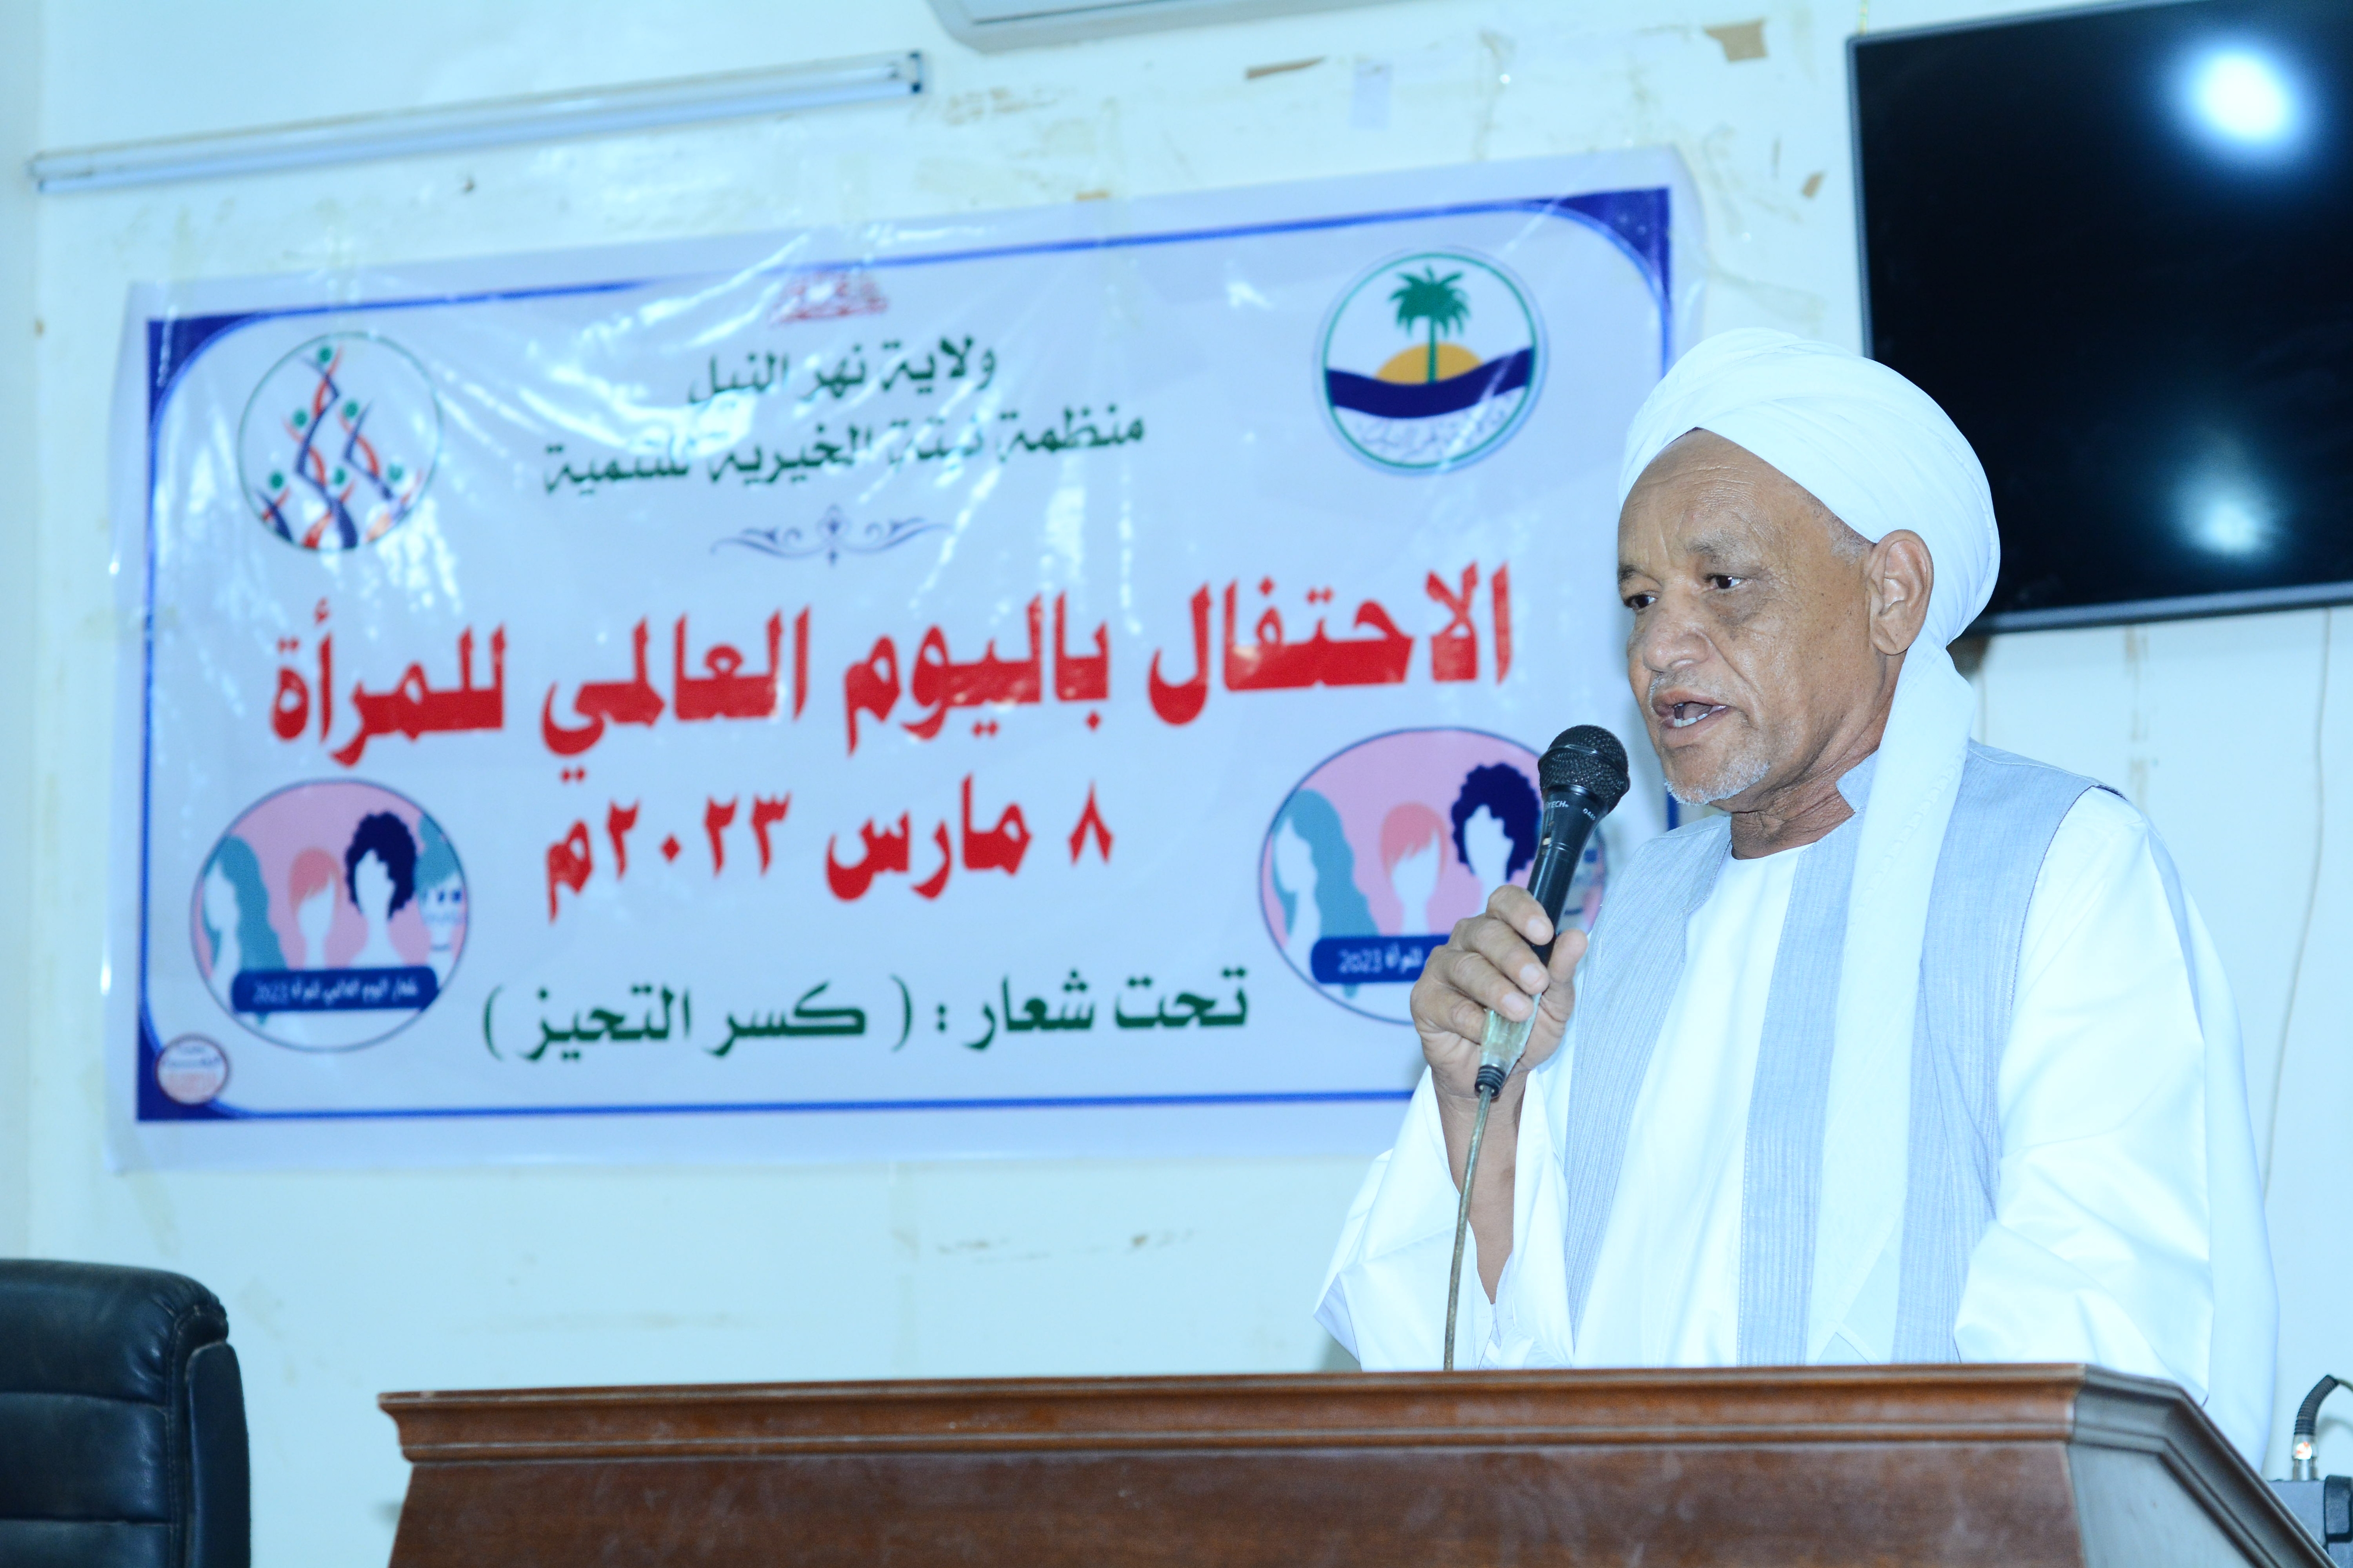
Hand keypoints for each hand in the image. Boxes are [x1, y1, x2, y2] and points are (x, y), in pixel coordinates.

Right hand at [1410, 885, 1586, 1107]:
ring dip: (1496, 990)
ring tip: (1520, 1012)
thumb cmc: (1523, 1028)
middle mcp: (1467, 942)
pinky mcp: (1424, 1000)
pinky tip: (1488, 1032)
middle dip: (1515, 957)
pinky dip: (1473, 1020)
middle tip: (1537, 983)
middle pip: (1486, 932)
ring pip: (1466, 967)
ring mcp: (1441, 969)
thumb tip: (1577, 937)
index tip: (1545, 933)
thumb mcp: (1554, 1004)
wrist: (1496, 1074)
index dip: (1522, 911)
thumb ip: (1561, 972)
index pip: (1504, 902)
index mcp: (1499, 931)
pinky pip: (1449, 1005)